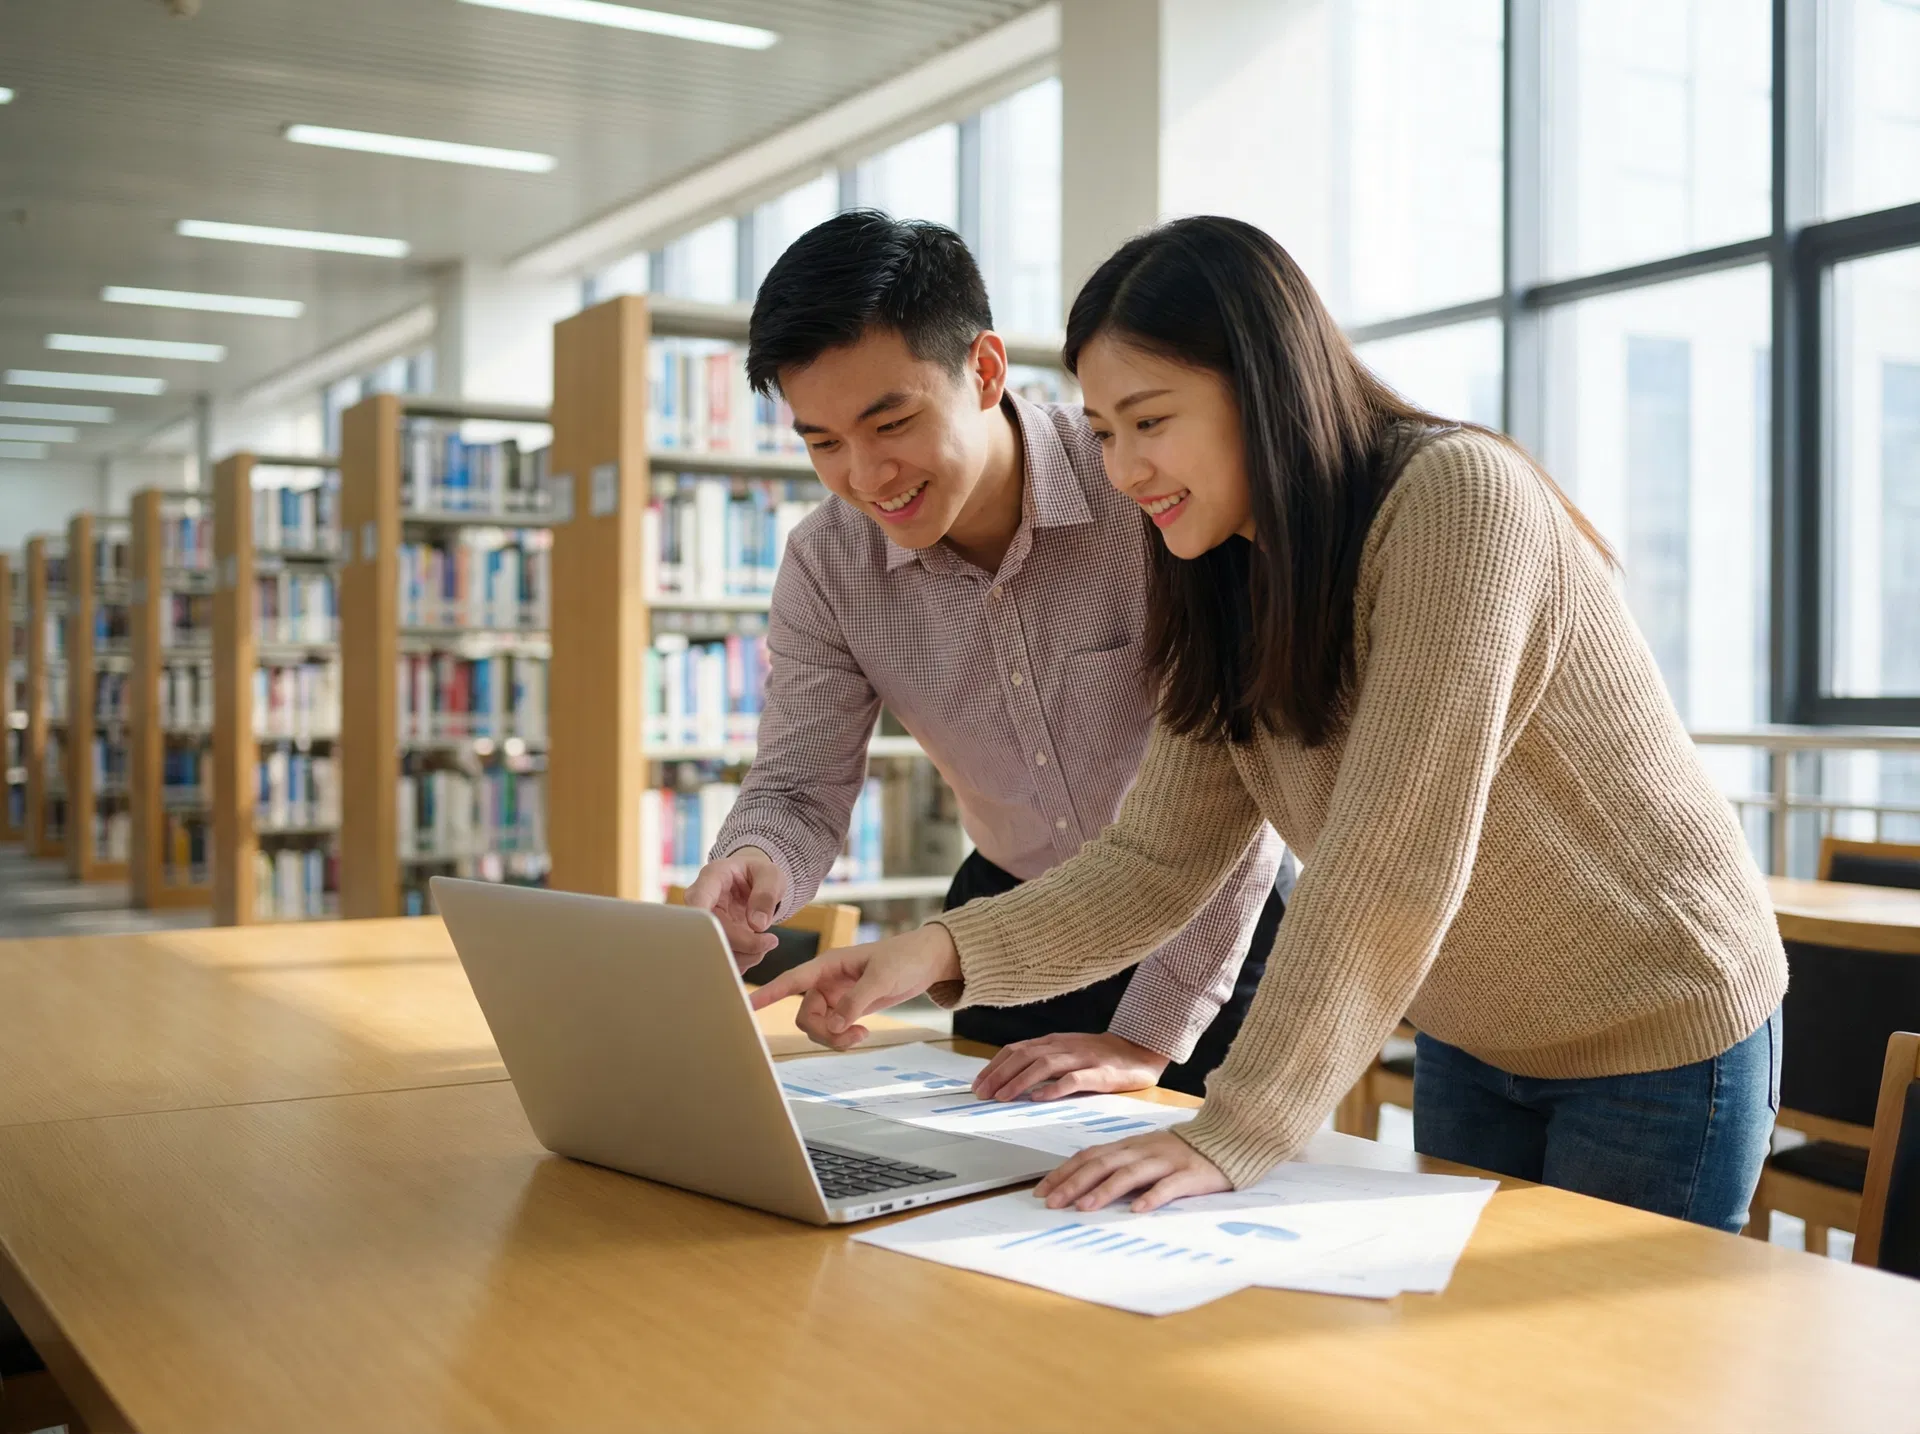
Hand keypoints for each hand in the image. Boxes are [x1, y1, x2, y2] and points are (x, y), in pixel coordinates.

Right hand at [684, 847, 787, 972]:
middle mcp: (701, 903)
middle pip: (709, 933)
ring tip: (768, 942)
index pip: (697, 900)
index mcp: (711, 878)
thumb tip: (757, 924)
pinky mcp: (712, 941)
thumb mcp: (770, 875)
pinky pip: (722, 959)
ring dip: (746, 955)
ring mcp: (705, 925)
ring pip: (715, 951)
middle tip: (770, 941)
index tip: (728, 934)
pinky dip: (744, 960)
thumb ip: (766, 895)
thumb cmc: (758, 873)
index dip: (705, 921)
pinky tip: (758, 949)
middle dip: (743, 943)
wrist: (752, 881)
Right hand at [748, 924, 961, 1049]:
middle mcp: (825, 982)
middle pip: (805, 1016)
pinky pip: (832, 1030)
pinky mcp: (846, 1008)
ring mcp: (834, 996)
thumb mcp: (882, 978)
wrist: (926, 961)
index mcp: (827, 965)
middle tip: (855, 1036)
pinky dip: (844, 1038)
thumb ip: (856, 1001)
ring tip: (862, 1035)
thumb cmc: (904, 958)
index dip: (768, 994)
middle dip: (824, 1032)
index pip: (791, 981)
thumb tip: (833, 1026)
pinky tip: (862, 1032)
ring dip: (835, 1038)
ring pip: (817, 1027)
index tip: (745, 1006)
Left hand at [972, 1032, 1168, 1102]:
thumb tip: (1009, 1078)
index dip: (994, 1066)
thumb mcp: (1066, 1053)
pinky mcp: (1101, 1073)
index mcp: (1053, 1042)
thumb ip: (1042, 1061)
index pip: (1016, 1050)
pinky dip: (1055, 1087)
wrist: (1140, 1050)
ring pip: (1044, 1065)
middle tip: (982, 1094)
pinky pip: (1075, 1079)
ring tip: (1003, 1097)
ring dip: (1020, 1081)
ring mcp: (1083, 1058)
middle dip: (999, 1075)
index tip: (978, 1084)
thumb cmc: (1100, 1056)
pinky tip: (1040, 1098)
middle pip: (1024, 1056)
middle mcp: (1064, 1046)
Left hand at [1035, 1129, 1230, 1213]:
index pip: (1089, 1156)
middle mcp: (1142, 1150)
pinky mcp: (1190, 1175)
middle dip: (1073, 1183)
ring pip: (1130, 1173)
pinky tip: (1138, 1209)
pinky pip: (1169, 1186)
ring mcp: (1166, 1161)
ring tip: (1084, 1207)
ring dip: (1104, 1191)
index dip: (1063, 1172)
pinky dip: (1152, 1196)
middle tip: (1052, 1203)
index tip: (1041, 1190)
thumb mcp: (1145, 1152)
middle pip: (1102, 1164)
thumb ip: (1119, 1164)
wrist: (1226, 1138)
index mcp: (1129, 1145)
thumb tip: (1083, 1184)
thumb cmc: (1181, 1151)